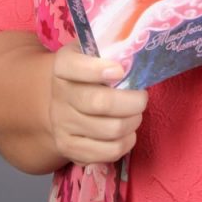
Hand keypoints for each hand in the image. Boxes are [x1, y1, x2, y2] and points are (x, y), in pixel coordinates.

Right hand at [49, 42, 147, 165]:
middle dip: (132, 101)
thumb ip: (110, 49)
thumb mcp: (93, 52)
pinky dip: (126, 142)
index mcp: (63, 66)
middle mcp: (59, 96)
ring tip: (136, 114)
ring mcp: (62, 125)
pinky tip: (128, 132)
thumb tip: (134, 56)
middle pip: (99, 103)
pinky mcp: (70, 149)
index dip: (98, 69)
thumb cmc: (88, 72)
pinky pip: (107, 152)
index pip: (73, 66)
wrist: (62, 102)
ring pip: (109, 130)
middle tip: (142, 98)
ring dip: (133, 122)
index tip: (121, 70)